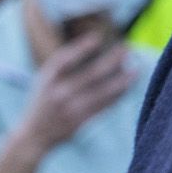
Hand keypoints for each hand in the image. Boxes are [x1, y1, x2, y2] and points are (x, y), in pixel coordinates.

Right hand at [17, 30, 132, 150]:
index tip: (98, 37)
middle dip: (111, 60)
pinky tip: (128, 86)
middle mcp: (58, 93)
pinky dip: (118, 95)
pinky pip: (104, 106)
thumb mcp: (45, 81)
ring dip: (122, 79)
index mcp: (47, 79)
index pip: (65, 59)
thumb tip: (92, 48)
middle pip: (91, 73)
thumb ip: (63, 67)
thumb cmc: (43, 102)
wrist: (34, 135)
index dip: (81, 47)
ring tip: (136, 68)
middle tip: (126, 48)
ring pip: (103, 91)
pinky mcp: (81, 121)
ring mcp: (70, 108)